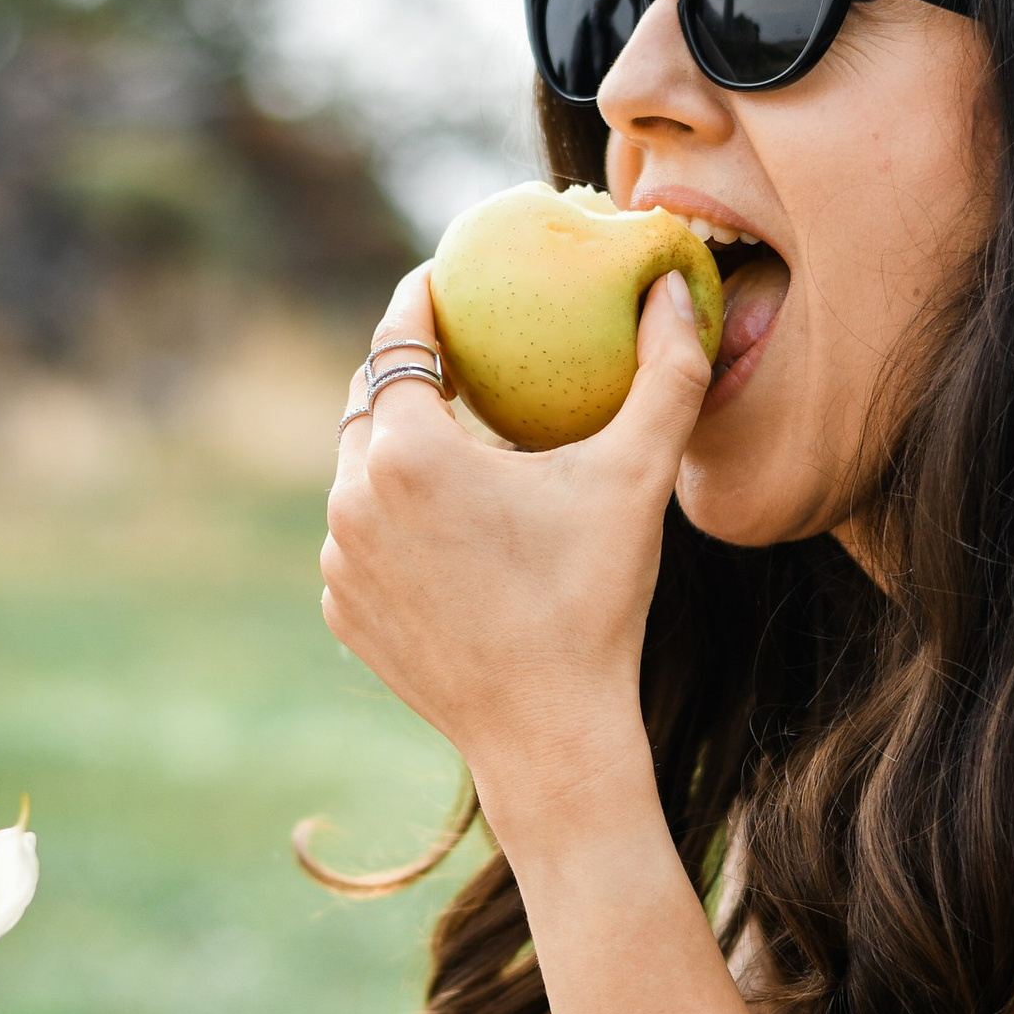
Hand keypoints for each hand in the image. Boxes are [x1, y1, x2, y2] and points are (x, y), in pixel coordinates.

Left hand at [322, 262, 708, 839]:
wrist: (548, 735)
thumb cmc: (594, 601)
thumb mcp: (637, 480)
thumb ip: (665, 371)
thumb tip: (674, 283)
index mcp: (409, 452)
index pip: (399, 339)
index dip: (420, 298)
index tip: (446, 278)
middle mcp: (352, 497)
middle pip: (367, 400)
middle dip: (403, 368)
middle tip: (452, 352)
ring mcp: (339, 559)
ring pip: (358, 472)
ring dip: (394, 447)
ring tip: (447, 437)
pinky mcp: (343, 608)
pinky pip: (358, 537)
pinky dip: (390, 518)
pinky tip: (438, 522)